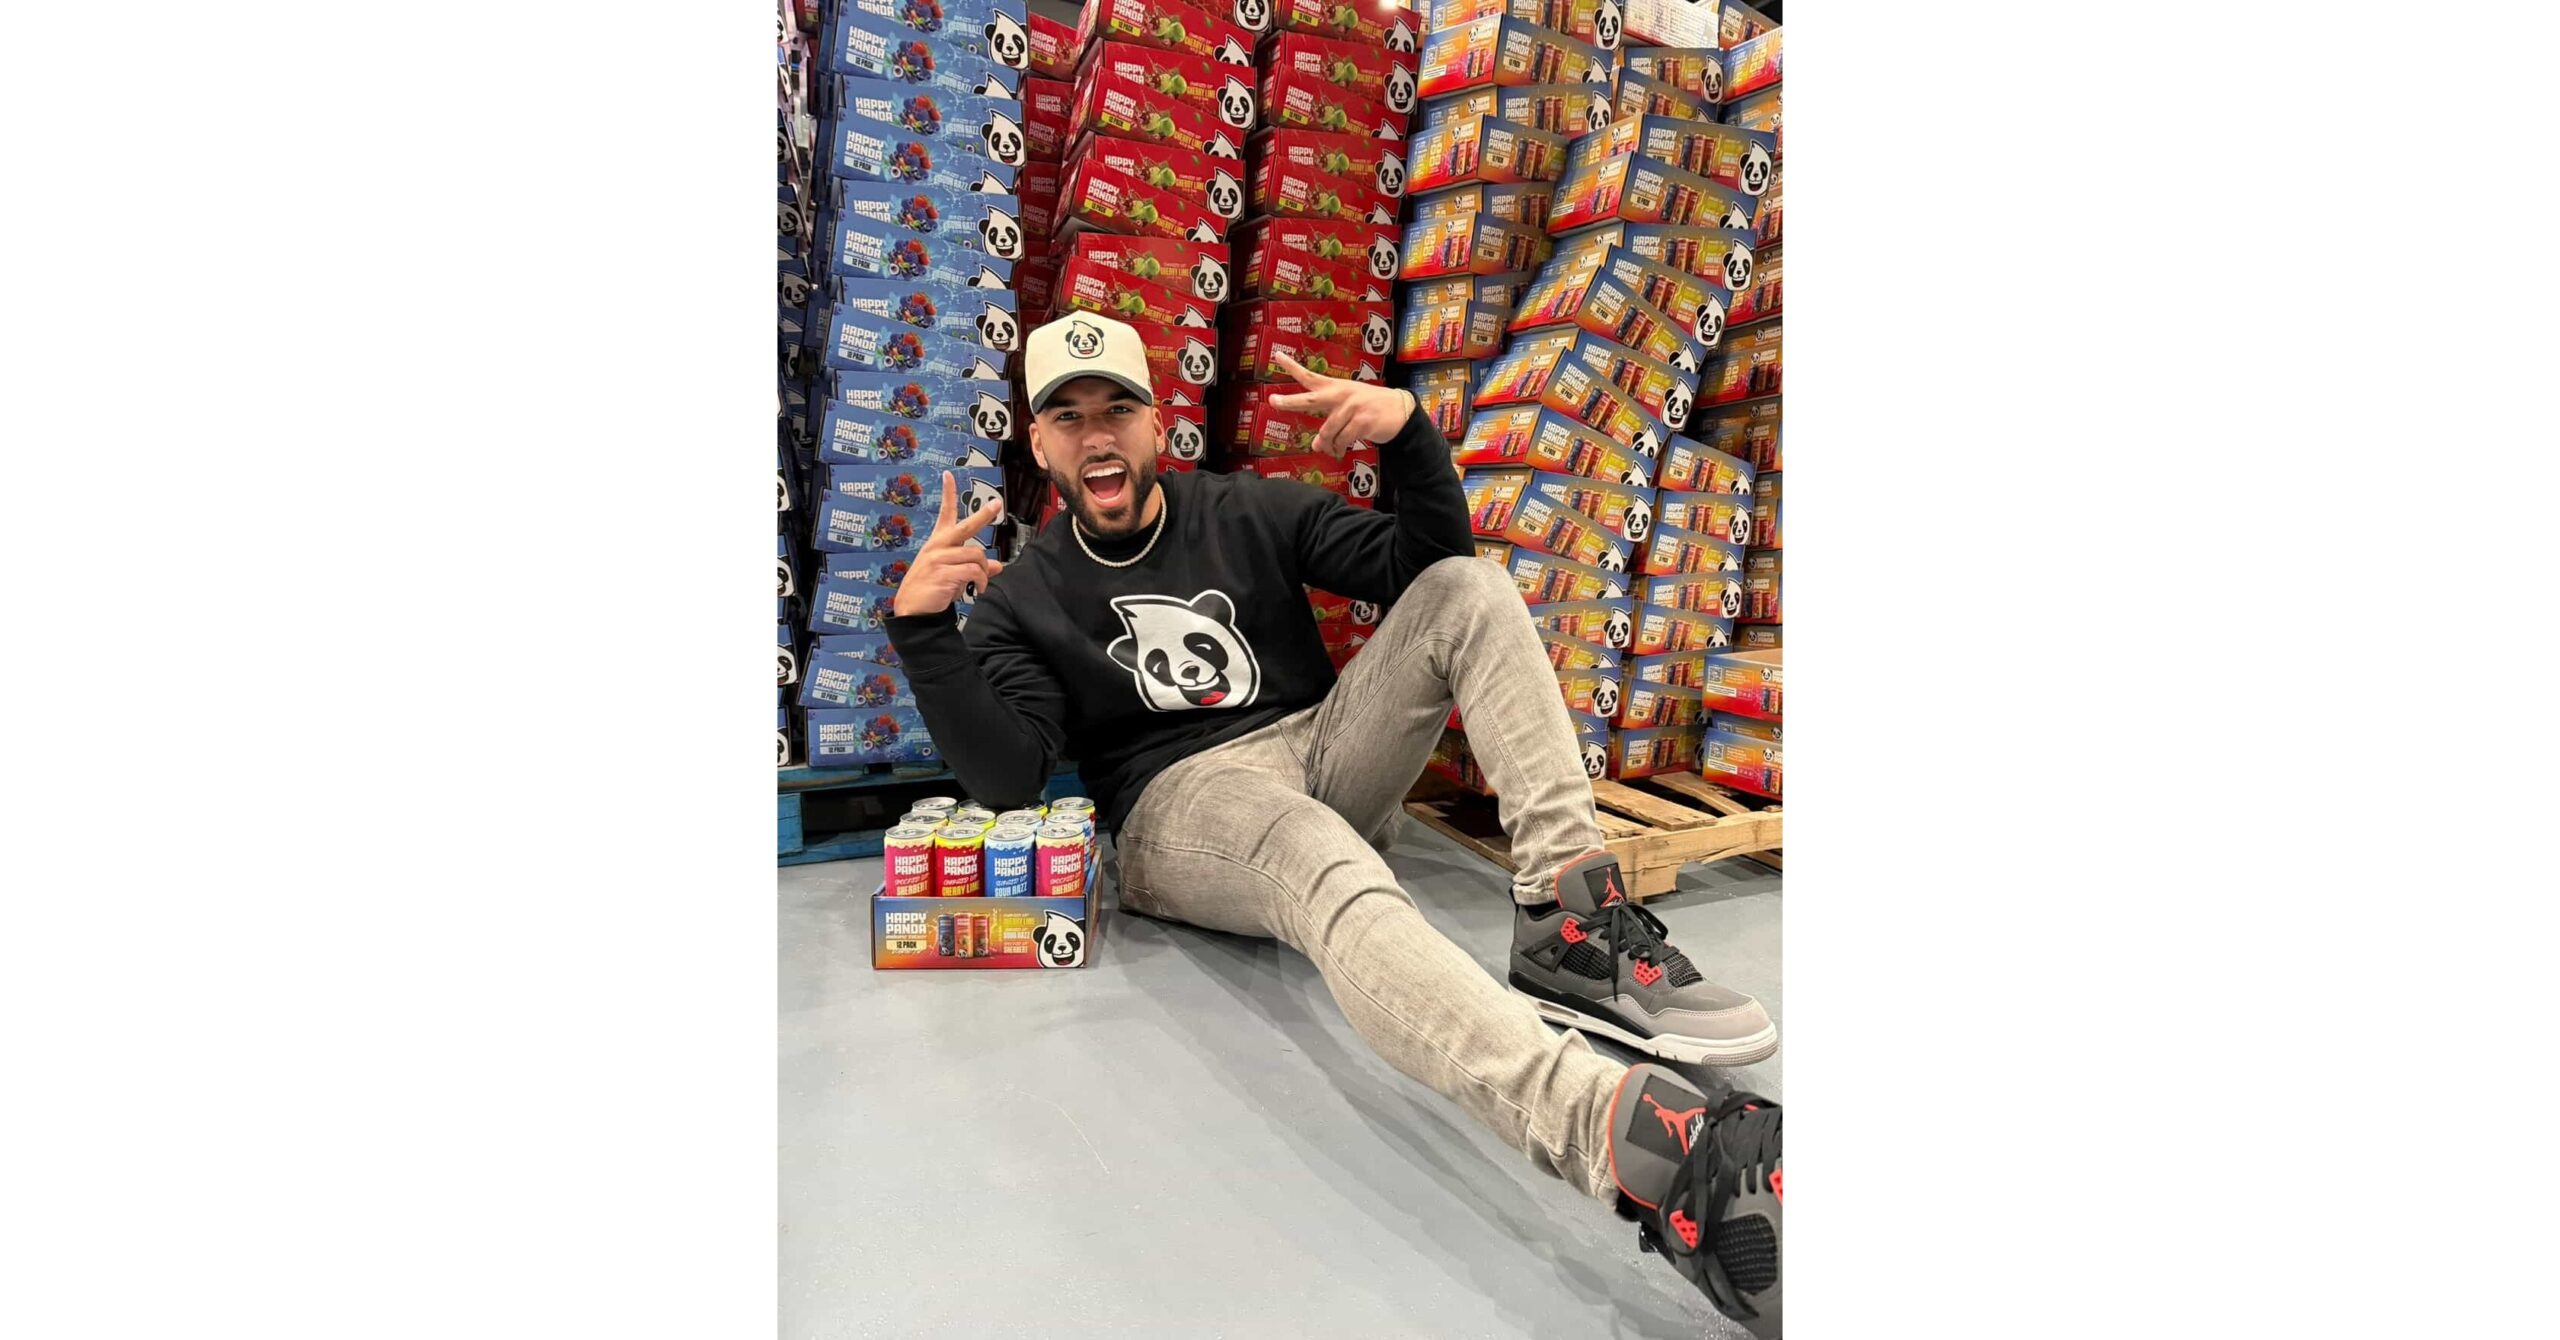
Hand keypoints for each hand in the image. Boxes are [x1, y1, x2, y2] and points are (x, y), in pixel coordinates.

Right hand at [890, 471, 1005, 616]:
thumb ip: (974, 567)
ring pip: (977, 555)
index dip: (948, 494)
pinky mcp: (944, 573)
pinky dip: (982, 581)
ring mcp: (939, 559)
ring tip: (982, 584)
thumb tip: (1000, 566)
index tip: (948, 475)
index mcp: (937, 543)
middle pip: (965, 526)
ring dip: (985, 571)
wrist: (913, 611)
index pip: (944, 514)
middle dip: (983, 515)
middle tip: (997, 504)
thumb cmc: (931, 590)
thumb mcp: (952, 575)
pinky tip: (979, 590)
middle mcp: (938, 546)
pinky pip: (974, 571)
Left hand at [1268, 351, 1416, 456]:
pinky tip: (1343, 449)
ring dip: (1328, 445)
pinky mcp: (1362, 421)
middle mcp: (1341, 394)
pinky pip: (1342, 440)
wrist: (1400, 411)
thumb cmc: (1369, 409)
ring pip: (1327, 432)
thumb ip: (1328, 425)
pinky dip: (1340, 448)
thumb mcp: (1347, 411)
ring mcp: (1352, 407)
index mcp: (1335, 387)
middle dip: (1290, 401)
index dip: (1292, 367)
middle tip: (1272, 401)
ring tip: (1332, 449)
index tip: (1277, 355)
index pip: (1310, 376)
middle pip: (1310, 399)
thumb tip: (1317, 445)